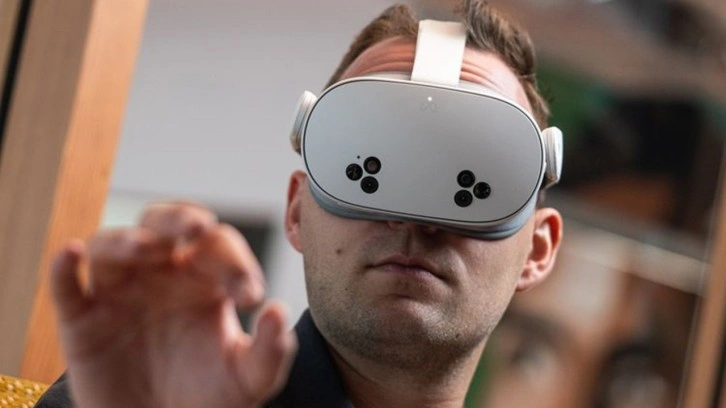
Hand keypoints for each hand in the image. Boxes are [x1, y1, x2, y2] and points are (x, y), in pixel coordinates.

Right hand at [50, 203, 296, 407]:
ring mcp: (118, 292)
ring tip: (146, 250)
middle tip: (197, 228)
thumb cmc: (208, 397)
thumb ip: (269, 350)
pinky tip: (71, 253)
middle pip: (163, 224)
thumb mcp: (247, 379)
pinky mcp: (81, 320)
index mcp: (204, 278)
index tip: (250, 296)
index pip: (218, 248)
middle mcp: (161, 274)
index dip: (236, 263)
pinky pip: (66, 286)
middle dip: (179, 219)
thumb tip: (278, 312)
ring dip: (126, 241)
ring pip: (112, 245)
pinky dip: (63, 267)